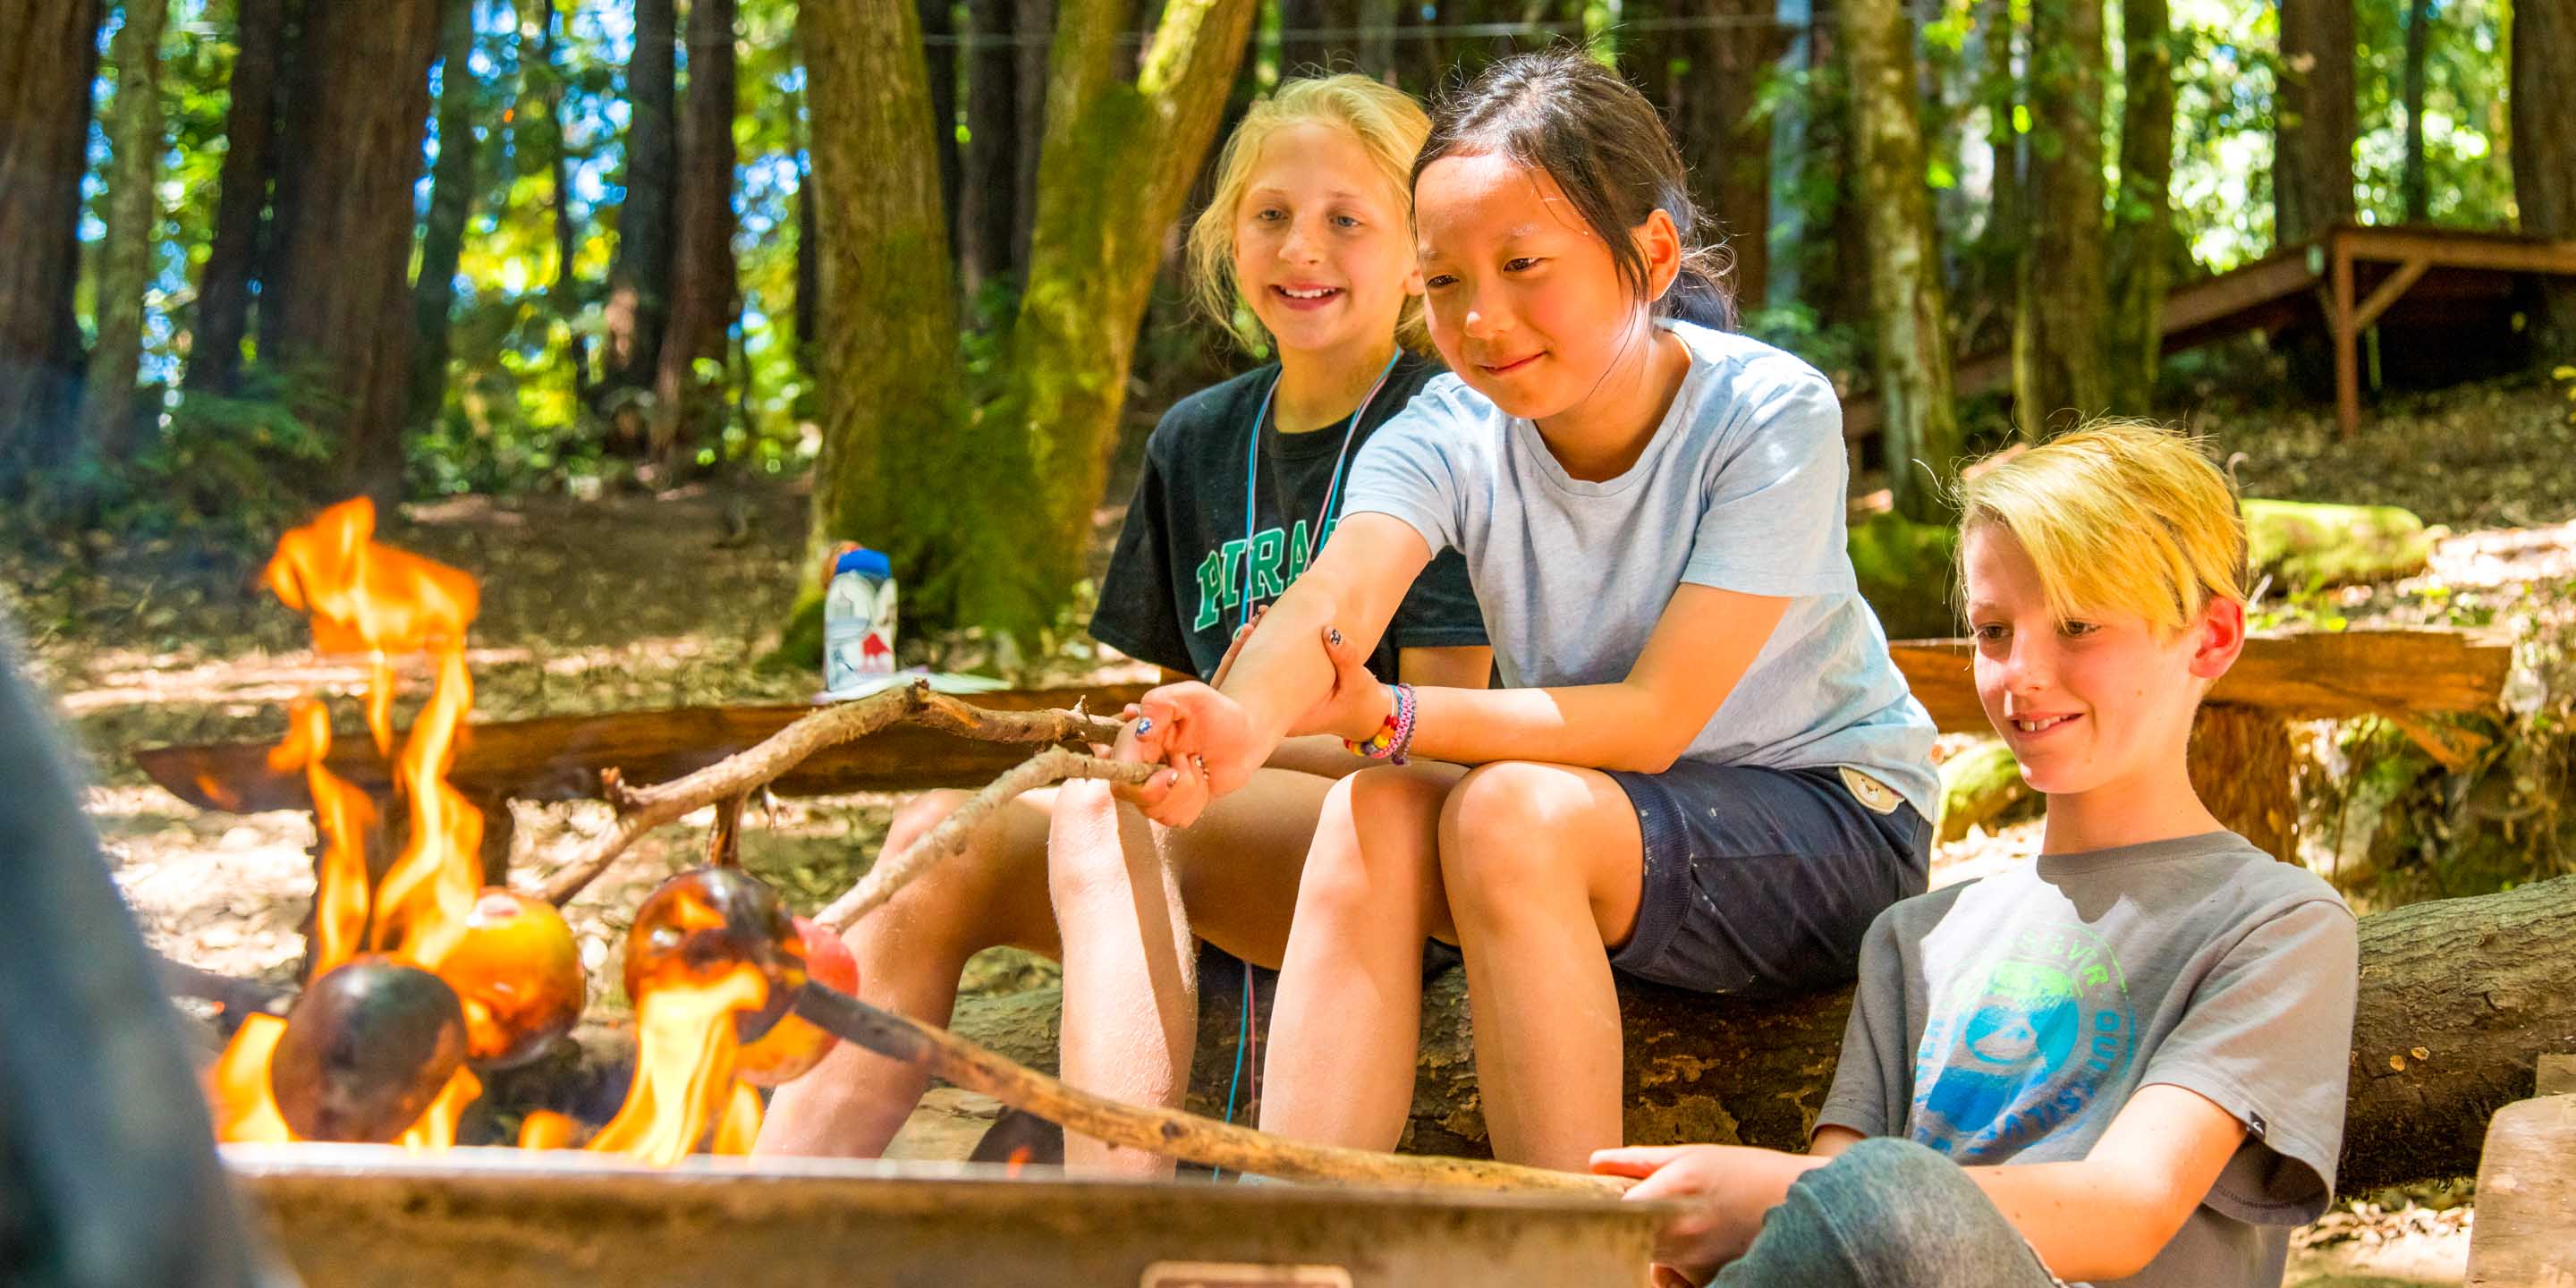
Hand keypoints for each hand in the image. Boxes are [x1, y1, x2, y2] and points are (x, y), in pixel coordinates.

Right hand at [1128, 682, 1258, 826]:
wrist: (1243, 735)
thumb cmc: (1214, 712)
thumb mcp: (1189, 695)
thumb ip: (1158, 704)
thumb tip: (1140, 735)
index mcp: (1133, 742)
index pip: (1118, 777)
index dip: (1141, 785)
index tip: (1171, 773)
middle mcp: (1137, 769)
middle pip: (1139, 800)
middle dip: (1174, 785)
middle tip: (1192, 758)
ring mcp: (1155, 791)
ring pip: (1161, 813)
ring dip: (1189, 789)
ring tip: (1196, 762)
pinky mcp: (1174, 806)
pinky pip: (1179, 819)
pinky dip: (1197, 801)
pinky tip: (1201, 779)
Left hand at [1211, 609, 1387, 740]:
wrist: (1364, 716)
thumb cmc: (1360, 701)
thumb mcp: (1357, 681)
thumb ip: (1346, 658)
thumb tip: (1329, 631)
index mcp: (1288, 719)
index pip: (1250, 694)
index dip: (1240, 662)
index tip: (1250, 631)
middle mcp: (1276, 717)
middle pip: (1241, 686)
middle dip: (1240, 651)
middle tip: (1252, 623)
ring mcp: (1276, 708)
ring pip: (1249, 679)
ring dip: (1249, 649)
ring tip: (1258, 619)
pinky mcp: (1280, 698)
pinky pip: (1262, 675)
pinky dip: (1261, 652)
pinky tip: (1266, 627)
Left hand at [1592, 1145, 1814, 1285]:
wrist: (1802, 1203)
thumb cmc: (1744, 1172)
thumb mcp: (1691, 1155)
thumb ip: (1638, 1162)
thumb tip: (1595, 1163)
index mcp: (1671, 1194)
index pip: (1609, 1213)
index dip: (1598, 1209)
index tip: (1597, 1204)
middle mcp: (1680, 1233)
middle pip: (1623, 1240)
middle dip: (1624, 1228)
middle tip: (1643, 1212)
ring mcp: (1695, 1263)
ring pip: (1649, 1260)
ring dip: (1653, 1246)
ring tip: (1686, 1225)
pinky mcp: (1709, 1281)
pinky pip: (1675, 1276)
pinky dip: (1678, 1263)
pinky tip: (1702, 1243)